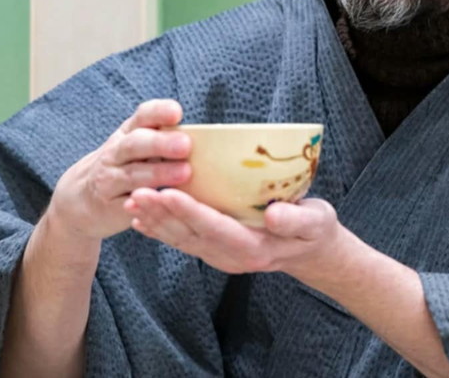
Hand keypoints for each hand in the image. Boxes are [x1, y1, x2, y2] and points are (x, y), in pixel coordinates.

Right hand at [47, 99, 191, 239]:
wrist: (80, 198)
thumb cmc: (124, 165)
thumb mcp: (136, 146)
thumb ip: (163, 138)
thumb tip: (210, 137)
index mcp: (128, 132)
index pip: (142, 116)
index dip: (158, 112)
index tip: (177, 112)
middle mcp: (116, 153)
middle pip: (136, 144)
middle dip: (160, 143)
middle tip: (185, 144)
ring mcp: (109, 180)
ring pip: (133, 174)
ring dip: (159, 173)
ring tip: (184, 173)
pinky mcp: (110, 206)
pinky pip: (129, 204)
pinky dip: (144, 202)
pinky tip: (162, 201)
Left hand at [123, 188, 346, 280]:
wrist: (311, 251)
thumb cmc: (314, 230)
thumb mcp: (316, 221)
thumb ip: (297, 219)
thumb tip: (273, 213)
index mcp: (254, 247)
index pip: (216, 228)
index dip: (190, 212)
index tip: (168, 193)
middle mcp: (230, 255)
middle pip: (190, 235)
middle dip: (162, 215)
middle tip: (136, 195)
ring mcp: (220, 255)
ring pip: (181, 239)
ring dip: (155, 222)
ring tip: (132, 203)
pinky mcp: (215, 249)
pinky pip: (183, 241)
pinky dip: (161, 230)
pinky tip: (142, 220)